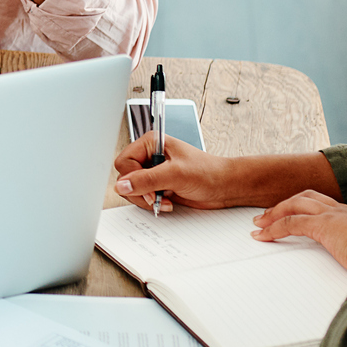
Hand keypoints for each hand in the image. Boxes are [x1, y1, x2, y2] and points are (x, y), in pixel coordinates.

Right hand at [113, 133, 246, 213]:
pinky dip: (152, 203)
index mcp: (151, 144)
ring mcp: (152, 172)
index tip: (149, 188)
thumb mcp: (176, 174)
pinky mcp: (157, 185)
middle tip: (156, 196)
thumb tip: (122, 185)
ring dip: (146, 199)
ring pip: (131, 189)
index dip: (132, 178)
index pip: (124, 162)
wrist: (224, 187)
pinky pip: (142, 196)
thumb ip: (147, 179)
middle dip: (139, 191)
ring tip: (163, 199)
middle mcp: (149, 156)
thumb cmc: (207, 172)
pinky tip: (167, 202)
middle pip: (125, 177)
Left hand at [251, 191, 346, 275]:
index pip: (326, 205)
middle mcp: (345, 211)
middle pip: (308, 197)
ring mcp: (335, 215)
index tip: (295, 216)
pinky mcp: (324, 225)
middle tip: (267, 217)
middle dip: (286, 204)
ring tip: (260, 224)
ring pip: (296, 205)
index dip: (306, 208)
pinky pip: (291, 222)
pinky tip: (263, 236)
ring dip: (275, 213)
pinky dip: (274, 228)